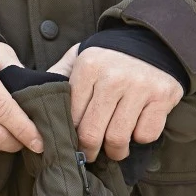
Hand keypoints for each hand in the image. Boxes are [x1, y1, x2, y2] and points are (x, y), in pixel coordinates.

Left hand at [67, 44, 183, 161]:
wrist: (154, 40)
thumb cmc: (111, 57)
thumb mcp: (82, 57)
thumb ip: (59, 75)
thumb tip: (33, 97)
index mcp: (89, 66)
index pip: (71, 116)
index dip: (70, 134)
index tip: (72, 141)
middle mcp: (113, 77)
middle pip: (92, 133)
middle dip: (89, 151)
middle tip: (90, 155)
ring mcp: (139, 87)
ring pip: (118, 139)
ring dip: (115, 151)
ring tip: (114, 149)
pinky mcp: (162, 97)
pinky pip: (146, 135)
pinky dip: (140, 137)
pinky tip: (136, 127)